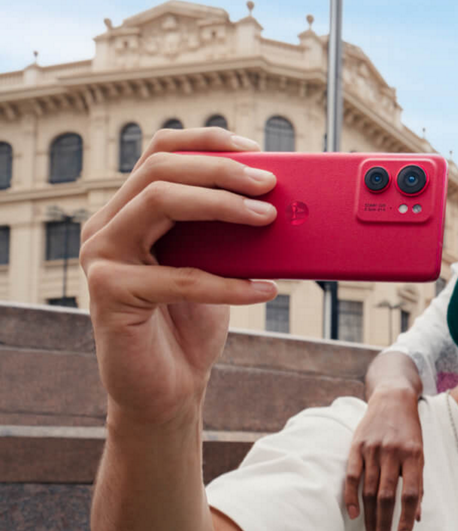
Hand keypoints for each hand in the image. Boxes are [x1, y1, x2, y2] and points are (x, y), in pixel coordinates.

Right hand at [80, 128, 277, 423]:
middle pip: (162, 169)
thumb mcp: (216, 267)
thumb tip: (280, 200)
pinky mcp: (109, 293)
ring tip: (268, 218)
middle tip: (271, 185)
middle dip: (222, 170)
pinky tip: (264, 289)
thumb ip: (229, 232)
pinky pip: (177, 276)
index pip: (162, 151)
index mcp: (131, 210)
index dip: (209, 142)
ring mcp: (103, 256)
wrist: (167, 389)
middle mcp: (108, 225)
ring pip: (160, 202)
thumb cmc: (191, 324)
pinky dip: (229, 282)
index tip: (257, 149)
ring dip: (222, 206)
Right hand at [345, 385, 424, 530]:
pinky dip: (351, 497)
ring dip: (370, 518)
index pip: (410, 494)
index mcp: (414, 456)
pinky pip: (352, 476)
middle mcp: (393, 453)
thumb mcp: (420, 454)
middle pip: (387, 497)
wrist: (393, 399)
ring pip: (369, 491)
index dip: (406, 520)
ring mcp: (373, 450)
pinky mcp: (356, 446)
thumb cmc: (410, 432)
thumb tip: (416, 517)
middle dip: (384, 525)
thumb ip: (418, 483)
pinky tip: (353, 515)